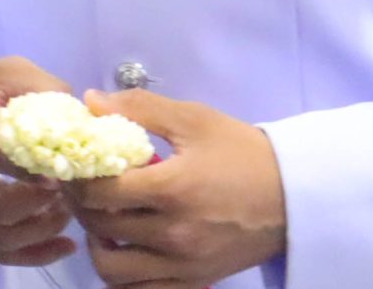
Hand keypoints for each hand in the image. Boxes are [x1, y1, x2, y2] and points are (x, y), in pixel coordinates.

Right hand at [0, 57, 77, 266]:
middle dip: (39, 202)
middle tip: (68, 190)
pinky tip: (65, 244)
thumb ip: (44, 88)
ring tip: (68, 211)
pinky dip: (34, 254)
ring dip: (41, 229)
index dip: (28, 164)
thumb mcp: (8, 71)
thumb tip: (86, 120)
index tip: (61, 166)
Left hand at [66, 90, 286, 288]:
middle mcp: (174, 234)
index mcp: (173, 189)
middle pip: (100, 228)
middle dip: (83, 205)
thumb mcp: (194, 119)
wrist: (294, 195)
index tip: (78, 164)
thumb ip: (139, 108)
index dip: (78, 177)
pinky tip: (126, 248)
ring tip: (105, 221)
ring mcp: (183, 265)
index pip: (100, 192)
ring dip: (98, 245)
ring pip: (112, 271)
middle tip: (84, 187)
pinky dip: (123, 275)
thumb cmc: (243, 152)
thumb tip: (90, 102)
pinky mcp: (195, 283)